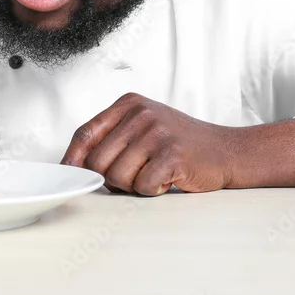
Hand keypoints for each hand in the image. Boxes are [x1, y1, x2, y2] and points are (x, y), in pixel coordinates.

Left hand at [61, 93, 234, 195]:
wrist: (226, 151)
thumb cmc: (180, 145)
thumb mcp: (143, 128)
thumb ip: (112, 139)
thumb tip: (75, 166)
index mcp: (129, 104)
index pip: (85, 133)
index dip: (72, 159)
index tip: (67, 175)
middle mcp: (141, 114)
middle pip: (97, 161)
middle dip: (111, 179)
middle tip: (136, 176)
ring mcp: (157, 132)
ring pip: (117, 176)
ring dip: (133, 186)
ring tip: (154, 174)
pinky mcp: (172, 153)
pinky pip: (141, 185)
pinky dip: (152, 190)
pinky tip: (167, 179)